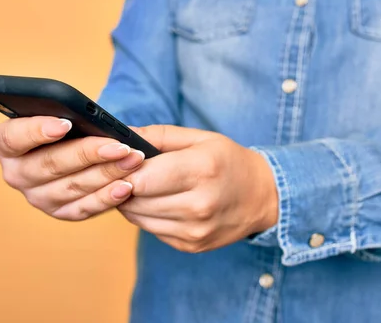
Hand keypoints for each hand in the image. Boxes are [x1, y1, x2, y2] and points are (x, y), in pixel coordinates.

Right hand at [0, 116, 145, 219]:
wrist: (78, 151)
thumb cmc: (70, 125)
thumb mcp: (64, 113)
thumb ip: (69, 112)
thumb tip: (93, 119)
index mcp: (8, 143)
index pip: (13, 138)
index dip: (37, 131)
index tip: (65, 123)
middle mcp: (16, 173)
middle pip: (50, 164)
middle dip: (89, 153)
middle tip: (120, 145)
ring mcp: (37, 196)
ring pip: (72, 187)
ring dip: (107, 174)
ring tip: (132, 160)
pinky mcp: (60, 212)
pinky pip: (84, 208)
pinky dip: (107, 197)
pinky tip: (127, 186)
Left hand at [118, 125, 277, 252]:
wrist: (262, 196)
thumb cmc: (229, 161)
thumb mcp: (199, 138)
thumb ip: (157, 135)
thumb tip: (118, 137)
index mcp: (201, 169)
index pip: (141, 177)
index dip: (122, 170)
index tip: (118, 162)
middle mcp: (199, 204)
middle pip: (135, 199)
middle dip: (122, 185)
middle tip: (121, 173)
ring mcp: (195, 230)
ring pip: (138, 218)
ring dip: (130, 202)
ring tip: (138, 186)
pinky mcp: (191, 245)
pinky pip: (151, 230)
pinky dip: (145, 216)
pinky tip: (155, 202)